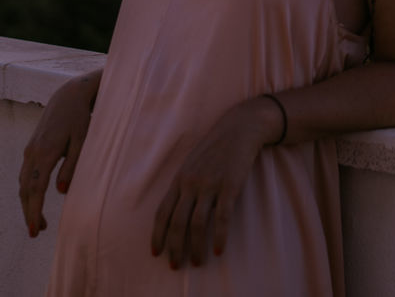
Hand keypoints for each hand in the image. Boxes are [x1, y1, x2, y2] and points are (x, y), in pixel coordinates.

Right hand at [19, 69, 99, 237]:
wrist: (68, 96)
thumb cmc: (81, 119)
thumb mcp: (82, 141)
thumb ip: (72, 166)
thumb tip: (61, 192)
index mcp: (45, 152)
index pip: (35, 189)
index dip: (33, 212)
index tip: (34, 230)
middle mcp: (33, 152)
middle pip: (25, 190)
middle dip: (28, 212)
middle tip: (36, 232)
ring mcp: (30, 150)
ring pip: (23, 183)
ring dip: (28, 203)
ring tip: (39, 222)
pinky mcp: (32, 148)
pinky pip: (26, 174)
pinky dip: (29, 190)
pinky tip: (37, 198)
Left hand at [150, 96, 282, 268]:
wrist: (239, 129)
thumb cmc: (215, 147)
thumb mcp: (192, 163)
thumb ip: (183, 184)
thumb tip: (175, 209)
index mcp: (179, 179)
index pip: (162, 212)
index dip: (158, 234)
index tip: (156, 252)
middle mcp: (191, 184)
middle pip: (177, 223)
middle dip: (174, 247)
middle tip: (175, 266)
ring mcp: (210, 185)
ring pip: (197, 224)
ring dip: (196, 247)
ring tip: (198, 262)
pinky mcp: (229, 186)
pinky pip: (222, 217)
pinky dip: (219, 236)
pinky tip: (219, 250)